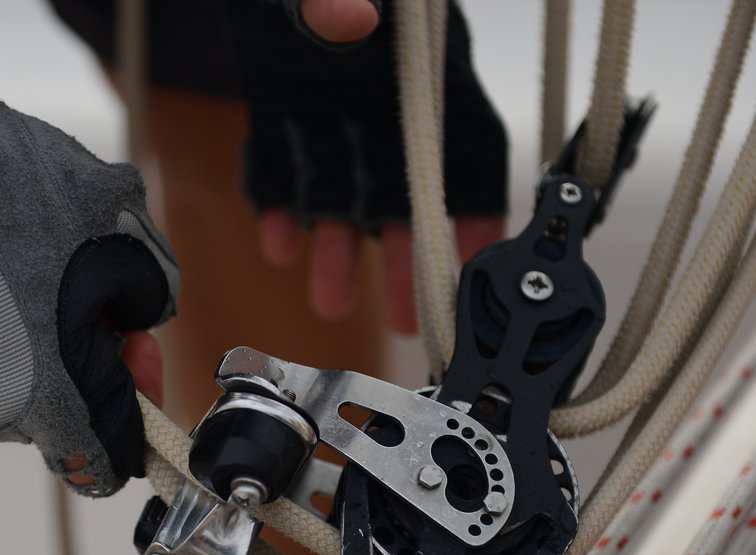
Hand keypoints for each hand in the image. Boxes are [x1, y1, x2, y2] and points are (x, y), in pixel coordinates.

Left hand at [229, 1, 507, 331]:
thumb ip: (336, 1)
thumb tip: (350, 17)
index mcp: (420, 69)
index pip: (466, 154)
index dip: (476, 215)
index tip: (477, 266)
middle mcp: (383, 105)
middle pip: (402, 194)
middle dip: (402, 259)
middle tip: (407, 321)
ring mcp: (333, 115)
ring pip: (343, 195)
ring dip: (336, 253)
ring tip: (330, 304)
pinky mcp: (282, 118)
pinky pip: (283, 174)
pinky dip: (278, 211)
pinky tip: (277, 248)